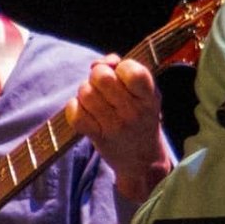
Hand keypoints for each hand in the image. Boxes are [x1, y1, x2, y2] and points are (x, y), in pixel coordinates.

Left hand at [69, 54, 171, 200]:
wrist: (143, 160)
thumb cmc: (142, 117)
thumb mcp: (145, 93)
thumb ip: (125, 70)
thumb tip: (98, 63)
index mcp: (149, 96)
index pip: (131, 71)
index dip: (121, 67)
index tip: (122, 75)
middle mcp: (133, 112)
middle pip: (101, 77)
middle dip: (97, 75)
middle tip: (102, 85)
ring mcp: (115, 126)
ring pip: (86, 93)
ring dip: (85, 92)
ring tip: (94, 99)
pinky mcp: (98, 138)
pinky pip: (75, 114)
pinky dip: (74, 108)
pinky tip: (84, 110)